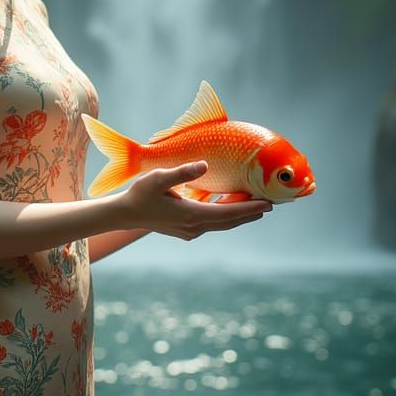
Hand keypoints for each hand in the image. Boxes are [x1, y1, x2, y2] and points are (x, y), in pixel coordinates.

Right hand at [119, 161, 271, 240]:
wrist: (125, 214)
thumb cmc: (140, 193)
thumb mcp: (159, 178)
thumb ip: (183, 171)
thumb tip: (204, 165)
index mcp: (192, 215)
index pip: (228, 213)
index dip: (249, 208)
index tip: (267, 204)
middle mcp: (194, 227)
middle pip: (229, 221)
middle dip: (250, 213)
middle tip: (270, 205)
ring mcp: (189, 231)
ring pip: (221, 223)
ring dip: (238, 215)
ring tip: (254, 206)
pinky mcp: (185, 230)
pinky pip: (212, 223)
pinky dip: (224, 216)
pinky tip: (227, 208)